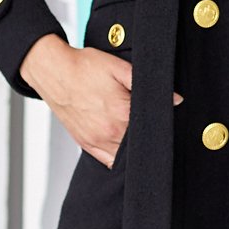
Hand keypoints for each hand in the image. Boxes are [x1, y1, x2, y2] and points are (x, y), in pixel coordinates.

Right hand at [20, 33, 181, 167]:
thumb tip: (175, 99)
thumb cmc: (83, 67)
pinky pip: (106, 161)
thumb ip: (147, 84)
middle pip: (139, 146)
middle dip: (147, 138)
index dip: (160, 126)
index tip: (163, 121)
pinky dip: (117, 157)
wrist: (53, 71)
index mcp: (121, 113)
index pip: (151, 129)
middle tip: (150, 127)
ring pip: (124, 158)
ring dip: (132, 150)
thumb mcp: (119, 68)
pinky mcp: (85, 143)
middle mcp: (109, 132)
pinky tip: (122, 146)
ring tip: (136, 136)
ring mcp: (96, 141)